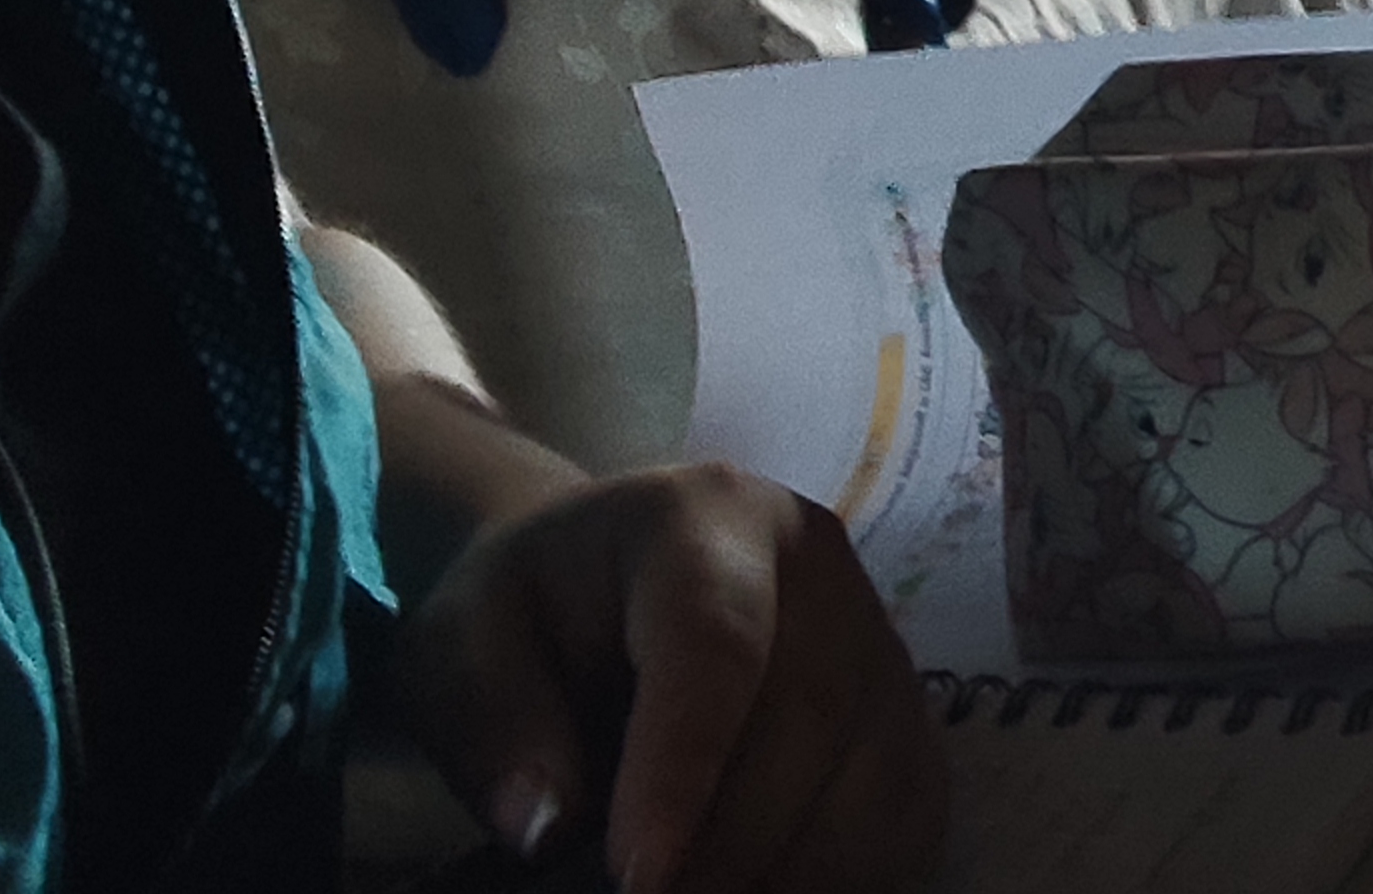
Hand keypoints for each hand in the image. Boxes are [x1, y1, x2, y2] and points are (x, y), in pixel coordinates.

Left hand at [394, 461, 945, 893]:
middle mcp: (816, 556)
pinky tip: (773, 888)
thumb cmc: (526, 618)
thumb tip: (548, 828)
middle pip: (810, 713)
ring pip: (877, 766)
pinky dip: (851, 870)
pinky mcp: (903, 698)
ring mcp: (875, 626)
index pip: (716, 643)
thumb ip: (495, 728)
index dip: (685, 769)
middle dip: (731, 844)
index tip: (639, 879)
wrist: (592, 583)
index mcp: (701, 516)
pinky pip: (909, 802)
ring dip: (796, 867)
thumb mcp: (462, 651)